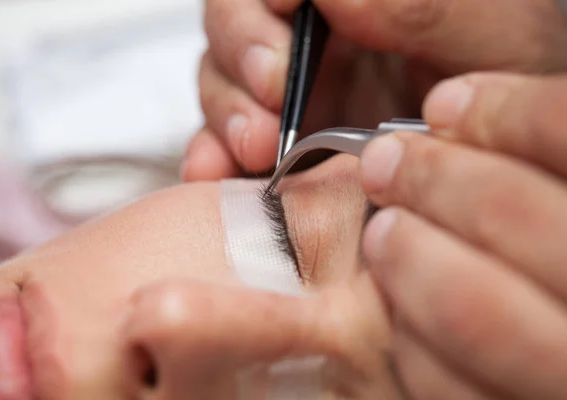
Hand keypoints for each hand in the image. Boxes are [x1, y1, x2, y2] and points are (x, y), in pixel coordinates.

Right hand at [183, 0, 566, 180]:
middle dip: (244, 54)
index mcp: (349, 0)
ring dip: (226, 112)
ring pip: (221, 81)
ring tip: (254, 146)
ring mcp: (289, 94)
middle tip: (272, 91)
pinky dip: (211, 156)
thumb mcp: (492, 35)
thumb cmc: (505, 90)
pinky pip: (223, 142)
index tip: (284, 11)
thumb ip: (420, 4)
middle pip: (235, 22)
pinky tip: (214, 172)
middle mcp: (312, 39)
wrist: (494, 167)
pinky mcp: (275, 143)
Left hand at [359, 72, 566, 398]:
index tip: (447, 104)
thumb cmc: (564, 250)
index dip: (506, 110)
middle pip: (510, 212)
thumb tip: (452, 109)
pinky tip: (409, 305)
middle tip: (386, 163)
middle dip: (432, 177)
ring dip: (406, 254)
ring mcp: (564, 371)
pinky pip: (444, 383)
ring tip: (385, 232)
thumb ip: (537, 155)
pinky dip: (410, 335)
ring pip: (469, 307)